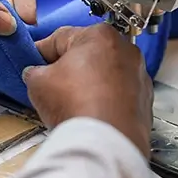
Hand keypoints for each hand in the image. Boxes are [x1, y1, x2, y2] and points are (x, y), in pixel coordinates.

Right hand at [23, 25, 153, 156]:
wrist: (106, 142)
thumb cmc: (78, 106)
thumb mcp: (38, 83)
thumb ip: (35, 72)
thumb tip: (36, 74)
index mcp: (99, 35)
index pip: (60, 38)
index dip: (41, 52)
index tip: (32, 62)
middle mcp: (126, 51)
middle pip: (86, 55)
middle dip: (68, 69)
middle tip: (50, 86)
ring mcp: (139, 77)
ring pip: (105, 76)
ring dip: (89, 86)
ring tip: (71, 105)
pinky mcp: (144, 102)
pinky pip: (118, 97)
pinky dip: (105, 103)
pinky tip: (91, 115)